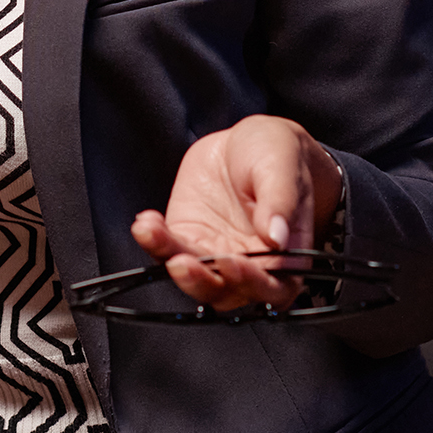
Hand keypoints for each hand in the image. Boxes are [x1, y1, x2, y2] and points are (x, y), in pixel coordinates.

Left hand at [130, 114, 343, 308]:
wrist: (248, 141)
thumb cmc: (278, 156)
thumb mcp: (282, 168)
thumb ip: (281, 201)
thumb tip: (277, 236)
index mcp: (286, 258)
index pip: (272, 287)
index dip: (251, 282)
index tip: (231, 263)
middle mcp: (251, 266)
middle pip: (225, 290)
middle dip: (200, 280)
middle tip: (182, 262)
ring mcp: (216, 253)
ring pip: (192, 274)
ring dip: (169, 259)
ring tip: (151, 234)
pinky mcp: (189, 237)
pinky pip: (168, 248)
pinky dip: (154, 239)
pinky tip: (146, 223)